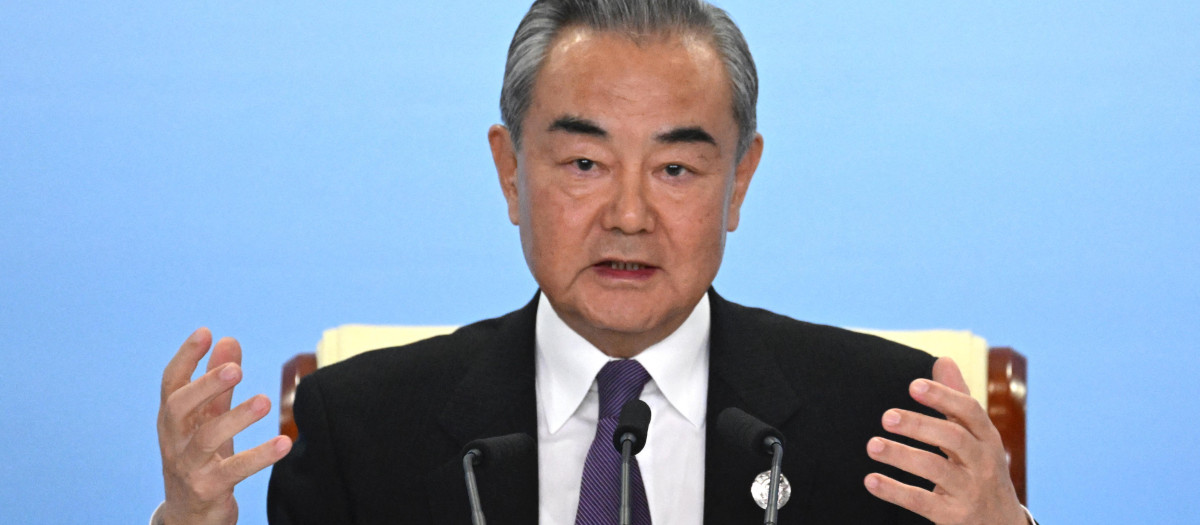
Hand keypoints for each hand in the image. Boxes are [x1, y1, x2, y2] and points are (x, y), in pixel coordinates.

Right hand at [157, 328, 291, 524]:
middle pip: (178, 407)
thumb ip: (219, 383)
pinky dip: (260, 456)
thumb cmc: (201, 459)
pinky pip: (234, 470)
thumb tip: (228, 339)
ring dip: (236, 418)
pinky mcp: (207, 489)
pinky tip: (285, 443)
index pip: (171, 383)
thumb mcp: (208, 419)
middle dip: (205, 385)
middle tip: (235, 368)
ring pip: (206, 439)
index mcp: (173, 419)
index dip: (185, 357)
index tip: (205, 332)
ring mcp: (188, 466)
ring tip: (265, 401)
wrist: (190, 516)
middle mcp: (174, 441)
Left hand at [863, 357, 1025, 524]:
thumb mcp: (976, 437)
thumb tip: (943, 360)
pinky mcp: (954, 516)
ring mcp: (970, 491)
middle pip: (954, 438)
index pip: (970, 411)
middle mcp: (982, 463)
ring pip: (937, 470)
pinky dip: (895, 491)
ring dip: (902, 456)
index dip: (944, 396)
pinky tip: (872, 480)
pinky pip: (922, 502)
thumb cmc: (981, 471)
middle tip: (886, 417)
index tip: (914, 386)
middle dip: (920, 425)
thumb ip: (957, 400)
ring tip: (873, 446)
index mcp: (987, 438)